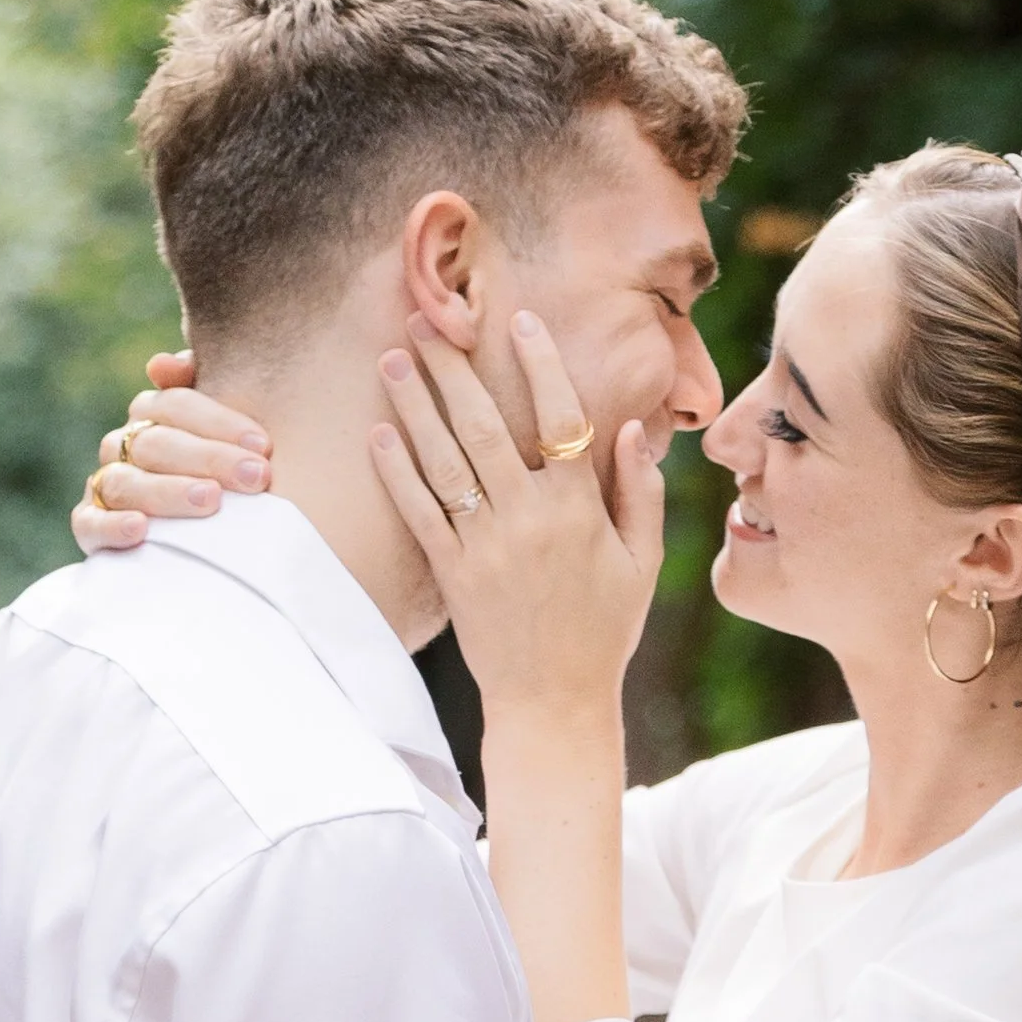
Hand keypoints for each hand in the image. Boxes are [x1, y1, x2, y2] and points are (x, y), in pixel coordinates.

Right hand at [70, 354, 268, 551]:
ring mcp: (104, 486)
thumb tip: (161, 365)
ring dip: (168, 491)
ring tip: (210, 500)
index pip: (177, 405)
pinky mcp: (90, 528)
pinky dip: (112, 526)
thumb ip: (204, 384)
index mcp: (152, 415)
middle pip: (156, 443)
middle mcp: (122, 445)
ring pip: (124, 482)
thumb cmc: (222, 475)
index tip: (264, 446)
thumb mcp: (227, 433)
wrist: (216, 536)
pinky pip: (90, 524)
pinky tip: (140, 529)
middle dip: (209, 458)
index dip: (220, 422)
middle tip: (256, 477)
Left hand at [371, 312, 663, 722]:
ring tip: (391, 359)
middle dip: (452, 368)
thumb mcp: (642, 563)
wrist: (554, 702)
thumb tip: (632, 428)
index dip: (540, 364)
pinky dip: (397, 473)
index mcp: (578, 510)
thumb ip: (640, 493)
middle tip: (426, 320)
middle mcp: (527, 520)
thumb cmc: (604, 630)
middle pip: (485, 426)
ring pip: (444, 462)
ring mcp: (484, 547)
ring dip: (414, 406)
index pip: (560, 418)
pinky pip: (419, 514)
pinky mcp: (451, 575)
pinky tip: (379, 434)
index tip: (520, 320)